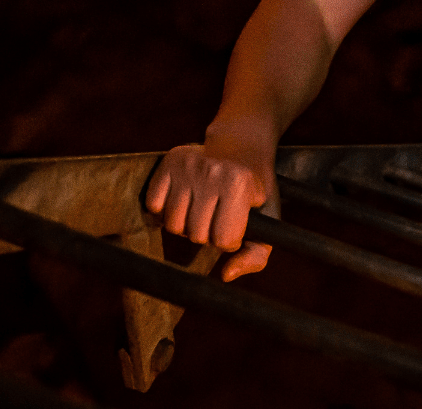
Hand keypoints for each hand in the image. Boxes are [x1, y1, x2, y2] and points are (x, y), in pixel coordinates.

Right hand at [145, 142, 277, 280]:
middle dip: (206, 233)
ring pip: (172, 224)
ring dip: (184, 224)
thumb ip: (257, 254)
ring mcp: (189, 166)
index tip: (236, 224)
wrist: (242, 146)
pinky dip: (163, 210)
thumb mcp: (268, 217)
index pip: (223, 240)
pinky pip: (153, 205)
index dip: (229, 239)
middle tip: (217, 215)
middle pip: (195, 235)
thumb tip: (226, 275)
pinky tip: (181, 200)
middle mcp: (213, 172)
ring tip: (200, 208)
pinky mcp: (169, 162)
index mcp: (240, 184)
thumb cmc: (254, 189)